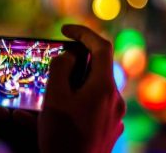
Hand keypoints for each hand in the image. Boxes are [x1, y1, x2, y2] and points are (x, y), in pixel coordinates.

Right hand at [39, 25, 125, 152]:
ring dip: (73, 86)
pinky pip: (92, 107)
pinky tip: (56, 113)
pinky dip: (75, 103)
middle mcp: (114, 100)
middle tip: (54, 67)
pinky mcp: (109, 129)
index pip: (101, 47)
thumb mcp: (55, 98)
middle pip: (97, 69)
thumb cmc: (63, 137)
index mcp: (104, 87)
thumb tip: (68, 56)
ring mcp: (114, 116)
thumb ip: (61, 69)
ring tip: (50, 94)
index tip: (65, 29)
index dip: (84, 33)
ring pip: (93, 89)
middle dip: (75, 64)